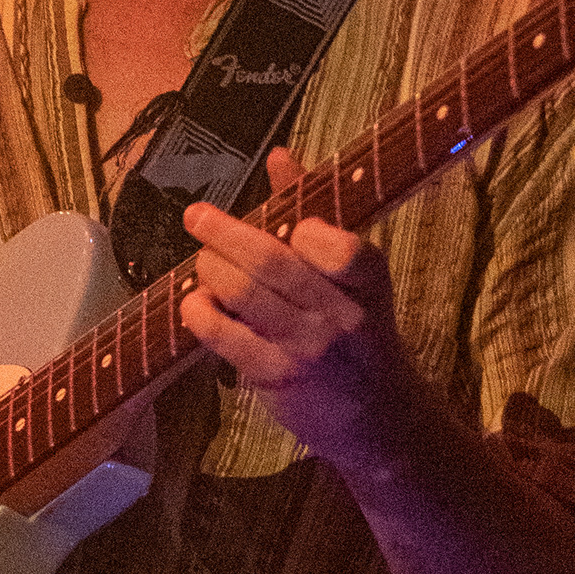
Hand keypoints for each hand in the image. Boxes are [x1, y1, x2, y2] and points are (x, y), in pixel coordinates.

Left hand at [180, 144, 420, 478]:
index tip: (292, 225)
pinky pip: (224, 336)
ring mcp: (307, 350)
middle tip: (197, 217)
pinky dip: (201, 312)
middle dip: (225, 232)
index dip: (310, 231)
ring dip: (210, 269)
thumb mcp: (354, 274)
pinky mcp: (275, 379)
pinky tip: (196, 303)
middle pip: (274, 262)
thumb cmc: (359, 329)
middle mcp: (342, 316)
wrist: (378, 417)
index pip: (346, 251)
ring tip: (202, 262)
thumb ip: (316, 212)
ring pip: (243, 294)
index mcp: (369, 281)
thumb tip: (280, 157)